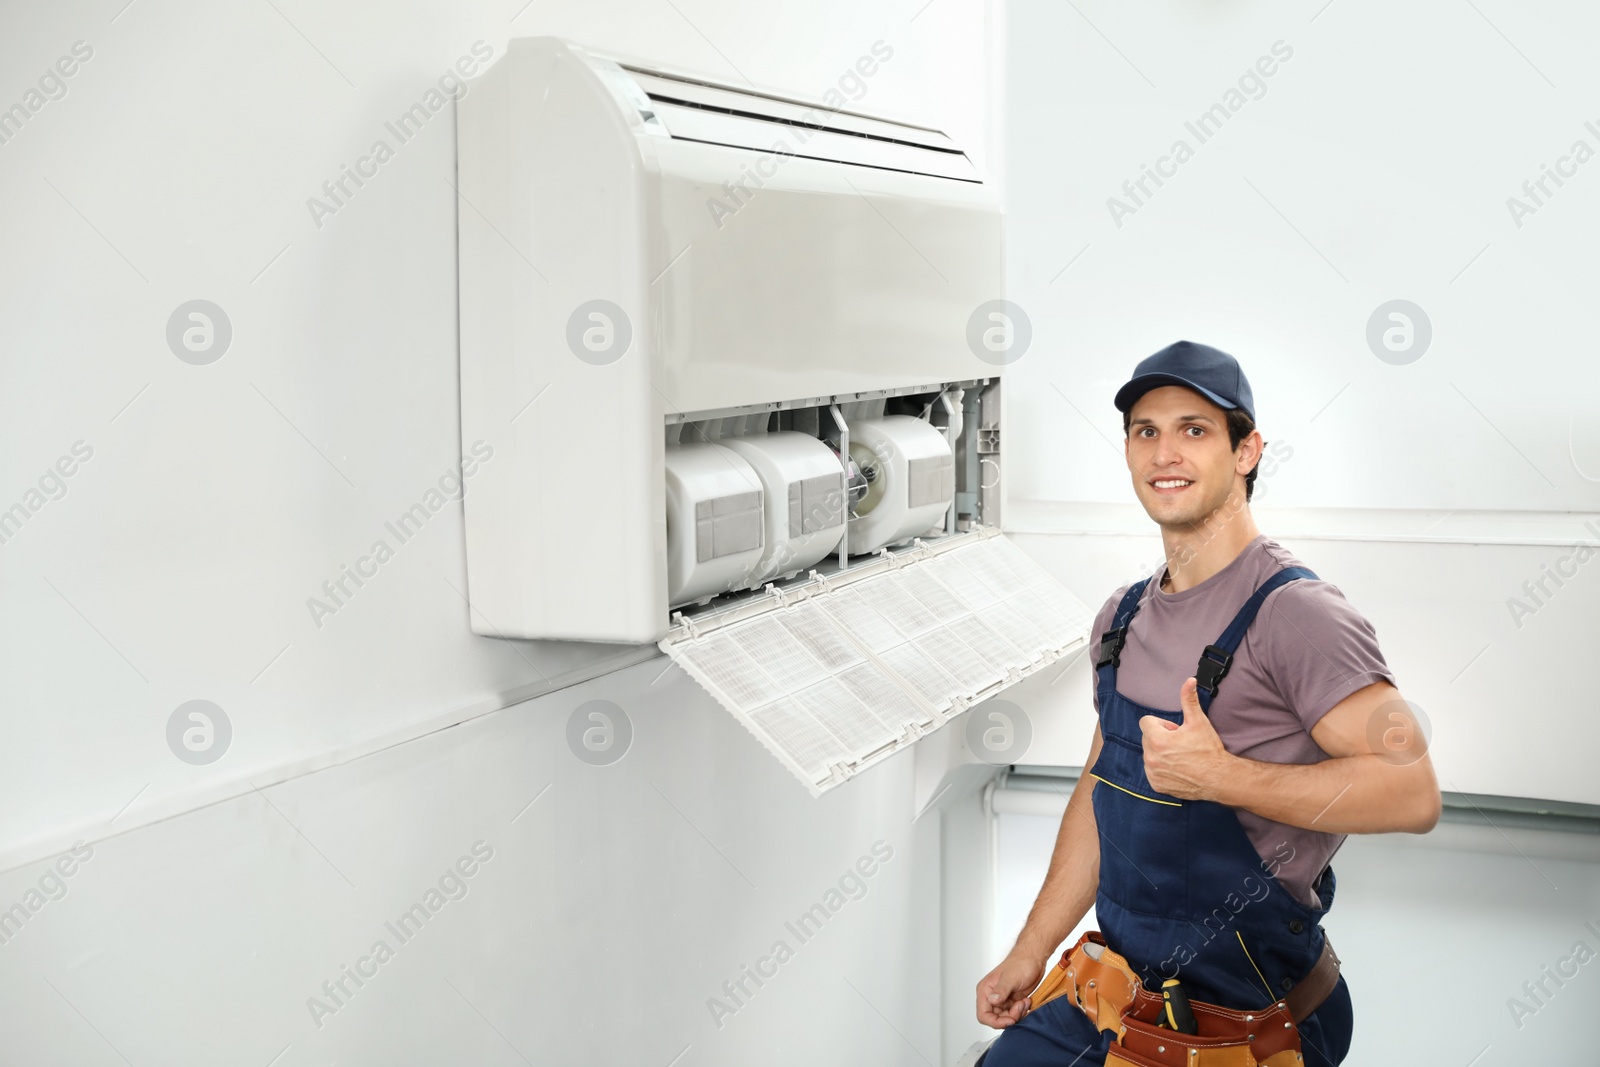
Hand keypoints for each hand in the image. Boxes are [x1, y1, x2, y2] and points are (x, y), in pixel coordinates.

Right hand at [976, 952, 1043, 1028]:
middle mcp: (991, 997)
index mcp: (986, 991)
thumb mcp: (1011, 977)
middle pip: (996, 1019)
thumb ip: (1001, 990)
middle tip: (1020, 1006)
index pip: (983, 1015)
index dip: (995, 1022)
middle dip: (1009, 1018)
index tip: (1010, 1020)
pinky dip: (1021, 1012)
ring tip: (1024, 1002)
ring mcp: (1002, 1000)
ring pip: (1006, 1019)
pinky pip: (1014, 1015)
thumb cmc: (1021, 963)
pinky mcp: (1011, 1002)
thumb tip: (992, 1001)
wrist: (1033, 959)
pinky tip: (1026, 1001)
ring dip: (1017, 1014)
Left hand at [1139, 677, 1232, 800]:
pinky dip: (1161, 769)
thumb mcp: (1198, 721)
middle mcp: (1150, 757)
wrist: (1219, 778)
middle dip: (1161, 738)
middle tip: (1181, 744)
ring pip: (1149, 754)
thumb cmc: (1208, 750)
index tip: (1176, 731)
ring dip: (1160, 753)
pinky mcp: (1156, 785)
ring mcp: (1152, 773)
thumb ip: (1189, 699)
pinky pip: (1152, 771)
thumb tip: (1189, 680)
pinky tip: (1178, 769)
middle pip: (1147, 738)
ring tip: (1180, 757)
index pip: (1146, 722)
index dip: (1162, 724)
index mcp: (1157, 740)